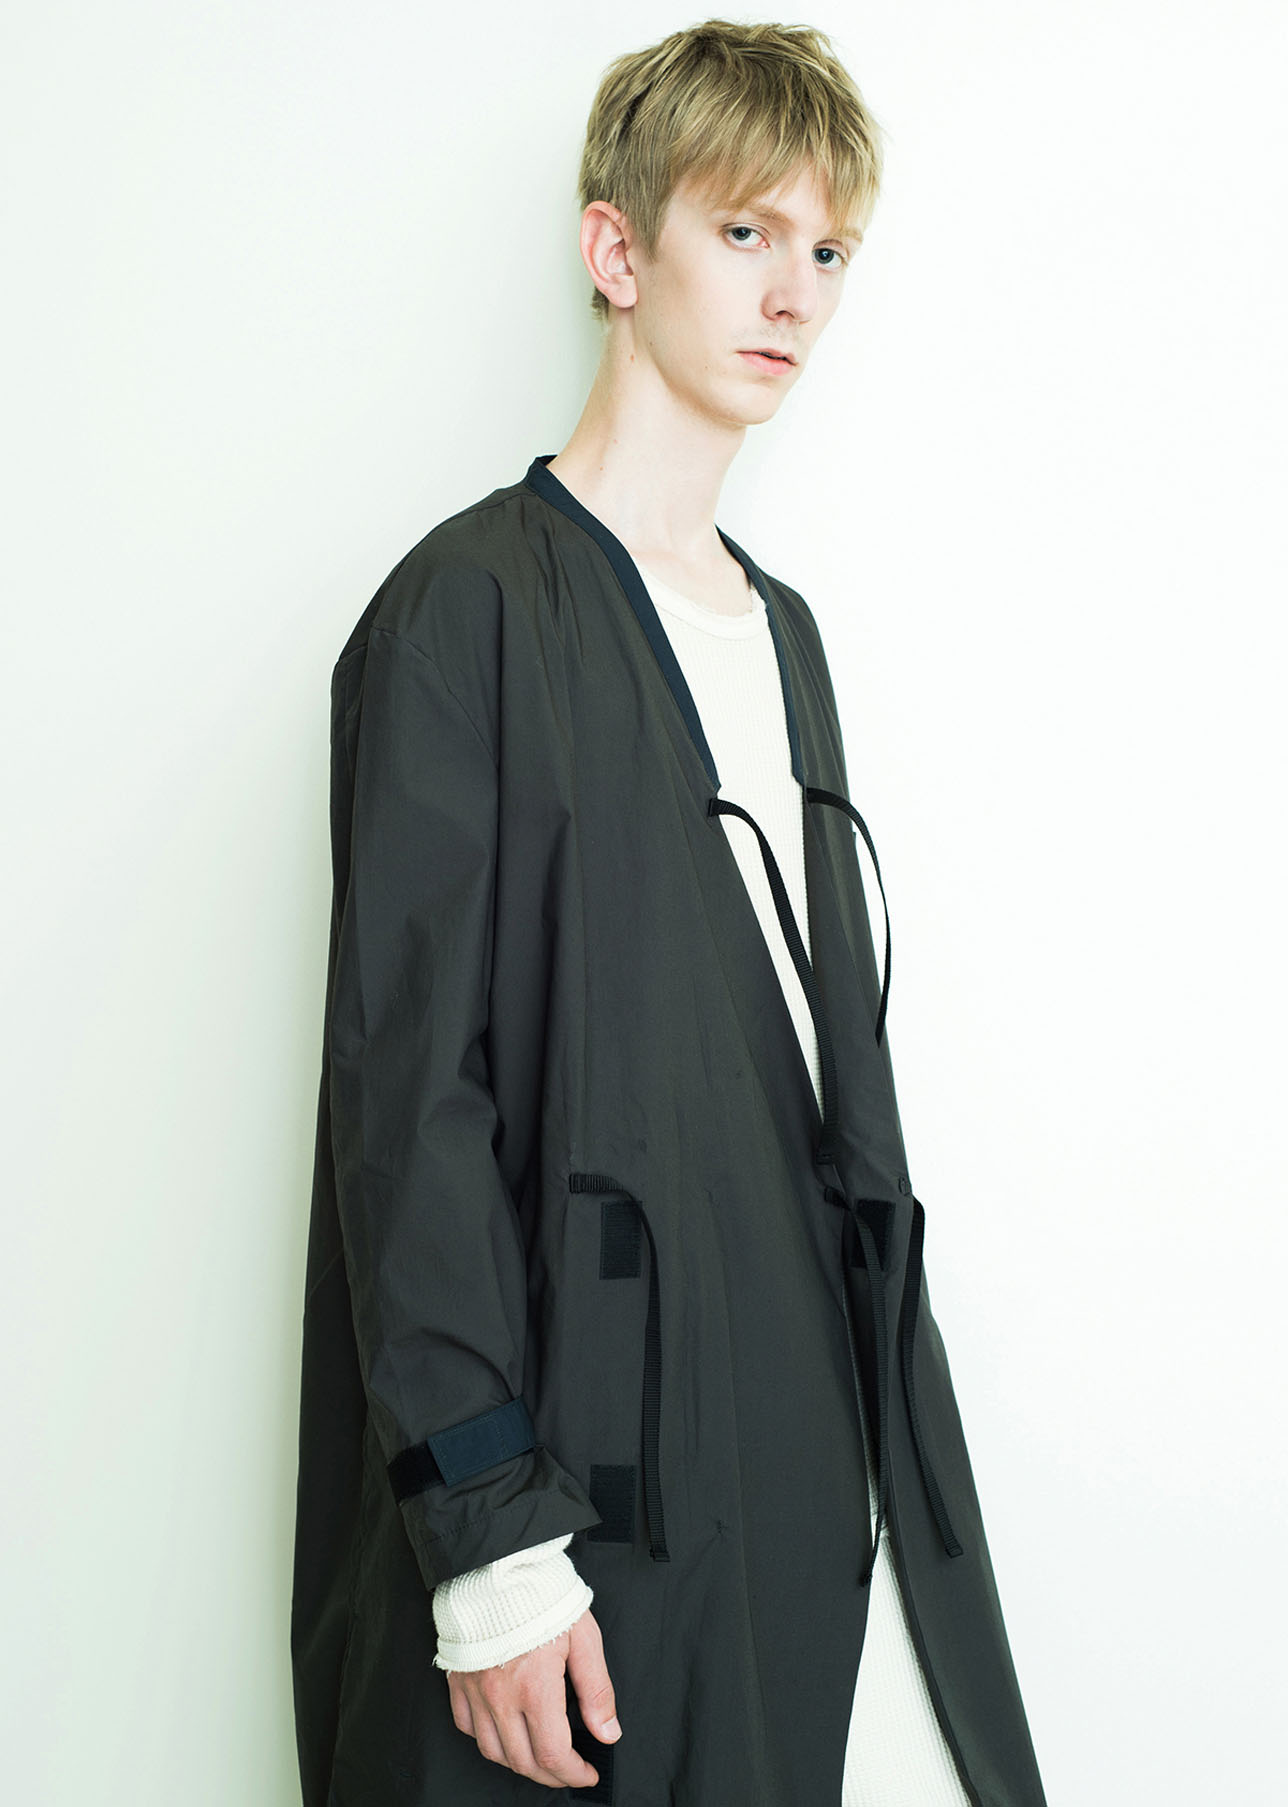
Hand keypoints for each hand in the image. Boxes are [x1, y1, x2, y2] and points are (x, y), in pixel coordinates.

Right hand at [446, 1605, 621, 1788]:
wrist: (500, 1566)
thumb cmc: (542, 1596)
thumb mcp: (584, 1638)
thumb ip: (597, 1690)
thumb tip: (607, 1732)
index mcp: (535, 1687)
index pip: (554, 1754)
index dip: (574, 1773)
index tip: (587, 1771)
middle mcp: (501, 1696)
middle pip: (523, 1761)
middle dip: (551, 1775)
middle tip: (569, 1770)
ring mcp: (476, 1690)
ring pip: (493, 1751)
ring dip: (519, 1763)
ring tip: (539, 1756)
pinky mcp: (459, 1679)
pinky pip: (467, 1726)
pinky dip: (486, 1739)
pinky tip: (504, 1732)